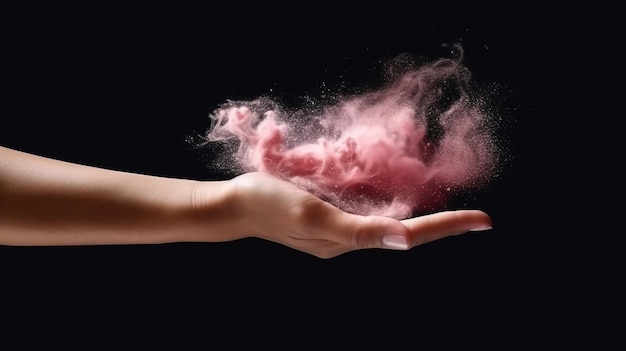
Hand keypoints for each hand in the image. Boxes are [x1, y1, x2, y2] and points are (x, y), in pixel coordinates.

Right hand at [222, 172, 491, 257]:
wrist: (235, 202)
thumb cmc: (271, 204)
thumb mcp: (315, 215)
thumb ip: (359, 229)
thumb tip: (406, 240)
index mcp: (351, 240)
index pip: (410, 234)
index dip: (448, 226)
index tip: (485, 220)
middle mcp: (351, 235)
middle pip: (404, 227)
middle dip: (438, 218)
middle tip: (473, 213)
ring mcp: (340, 224)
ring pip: (387, 214)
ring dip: (415, 203)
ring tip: (443, 194)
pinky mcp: (329, 210)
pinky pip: (367, 202)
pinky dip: (386, 190)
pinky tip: (395, 179)